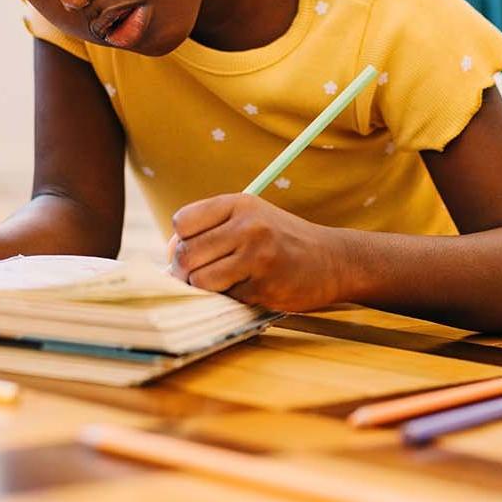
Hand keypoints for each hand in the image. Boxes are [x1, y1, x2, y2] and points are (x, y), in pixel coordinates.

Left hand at [168, 193, 353, 310]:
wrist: (333, 260)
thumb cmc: (281, 239)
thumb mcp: (250, 219)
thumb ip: (210, 229)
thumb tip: (168, 255)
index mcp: (239, 204)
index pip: (182, 222)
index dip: (180, 240)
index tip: (194, 250)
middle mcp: (248, 226)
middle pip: (186, 254)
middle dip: (186, 270)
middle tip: (200, 274)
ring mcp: (257, 257)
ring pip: (200, 280)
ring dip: (206, 288)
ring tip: (224, 282)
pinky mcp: (264, 286)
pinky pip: (226, 298)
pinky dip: (231, 298)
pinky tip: (250, 288)